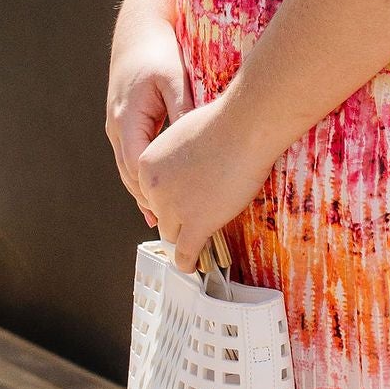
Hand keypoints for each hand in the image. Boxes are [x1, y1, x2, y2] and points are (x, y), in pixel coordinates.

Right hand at [106, 15, 189, 211]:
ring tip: (160, 217)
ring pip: (128, 168)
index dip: (153, 191)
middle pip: (129, 174)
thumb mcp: (174, 80)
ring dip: (142, 191)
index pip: (137, 166)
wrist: (138, 30)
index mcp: (127, 119)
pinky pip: (132, 156)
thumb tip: (193, 142)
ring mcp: (117, 126)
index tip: (171, 210)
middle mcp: (116, 127)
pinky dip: (142, 174)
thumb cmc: (158, 52)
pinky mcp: (124, 123)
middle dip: (147, 199)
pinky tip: (156, 190)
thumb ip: (182, 111)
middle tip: (168, 226)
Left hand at [135, 97, 273, 273]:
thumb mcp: (184, 134)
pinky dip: (187, 261)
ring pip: (172, 234)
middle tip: (191, 220)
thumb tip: (188, 166)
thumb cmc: (224, 123)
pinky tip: (191, 265)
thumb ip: (177, 155)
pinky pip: (186, 251)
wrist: (243, 128)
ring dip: (182, 240)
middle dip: (175, 217)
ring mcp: (173, 207)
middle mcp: (154, 187)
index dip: (168, 200)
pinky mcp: (195, 223)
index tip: (177, 207)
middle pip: (160, 214)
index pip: (151, 193)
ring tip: (190, 247)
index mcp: (146, 164)